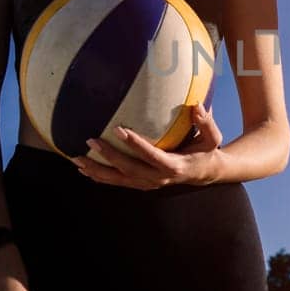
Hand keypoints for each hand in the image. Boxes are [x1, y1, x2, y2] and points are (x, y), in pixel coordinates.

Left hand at [71, 104, 222, 189]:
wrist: (205, 173)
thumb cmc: (207, 151)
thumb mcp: (212, 137)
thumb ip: (206, 122)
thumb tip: (197, 105)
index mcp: (175, 166)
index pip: (152, 156)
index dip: (136, 144)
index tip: (119, 129)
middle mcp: (159, 179)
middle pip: (129, 170)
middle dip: (109, 157)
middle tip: (91, 141)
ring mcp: (149, 184)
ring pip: (119, 180)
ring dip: (97, 171)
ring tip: (77, 160)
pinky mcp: (142, 185)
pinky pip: (118, 183)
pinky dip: (100, 178)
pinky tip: (84, 170)